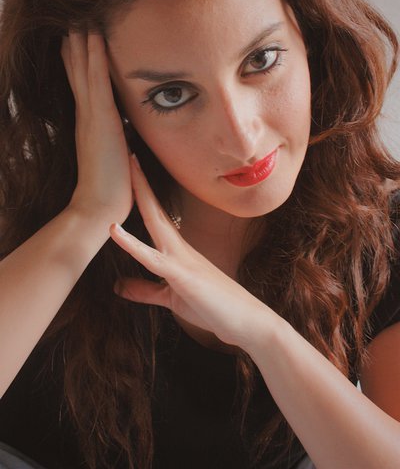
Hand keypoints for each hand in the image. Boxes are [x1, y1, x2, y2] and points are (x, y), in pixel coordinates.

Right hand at [61, 32, 132, 223]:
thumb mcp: (112, 159)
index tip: (74, 41)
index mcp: (89, 124)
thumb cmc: (109, 188)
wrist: (99, 206)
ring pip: (85, 70)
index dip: (76, 62)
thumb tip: (122, 139)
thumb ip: (113, 144)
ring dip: (83, 42)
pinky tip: (95, 35)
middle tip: (72, 20)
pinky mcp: (102, 120)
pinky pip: (97, 80)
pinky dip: (95, 56)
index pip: (81, 86)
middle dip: (75, 46)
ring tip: (79, 17)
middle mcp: (86, 116)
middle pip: (77, 72)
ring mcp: (92, 116)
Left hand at [110, 155, 274, 352]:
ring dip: (140, 195)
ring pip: (154, 221)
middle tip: (127, 152)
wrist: (247, 322)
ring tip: (129, 168)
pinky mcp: (181, 275)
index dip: (141, 194)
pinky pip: (152, 257)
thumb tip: (118, 286)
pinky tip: (115, 229)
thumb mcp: (171, 298)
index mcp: (177, 251)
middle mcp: (179, 248)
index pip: (155, 216)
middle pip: (154, 209)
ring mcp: (181, 259)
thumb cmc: (213, 307)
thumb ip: (145, 290)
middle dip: (139, 182)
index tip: (130, 172)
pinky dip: (131, 243)